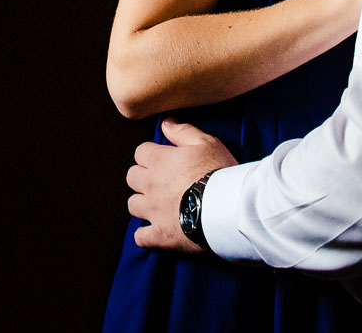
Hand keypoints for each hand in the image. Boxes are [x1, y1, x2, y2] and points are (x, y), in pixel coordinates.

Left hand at [127, 119, 237, 252]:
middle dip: (143, 178)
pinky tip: (156, 232)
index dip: (152, 155)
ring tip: (159, 206)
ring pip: (133, 206)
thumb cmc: (220, 173)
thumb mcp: (207, 143)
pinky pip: (141, 237)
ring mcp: (153, 211)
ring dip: (143, 205)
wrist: (229, 208)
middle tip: (162, 182)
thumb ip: (183, 131)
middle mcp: (151, 185)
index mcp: (159, 161)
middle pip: (132, 177)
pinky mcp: (160, 235)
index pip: (140, 152)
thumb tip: (165, 123)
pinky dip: (146, 235)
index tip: (165, 161)